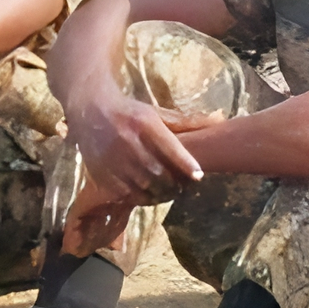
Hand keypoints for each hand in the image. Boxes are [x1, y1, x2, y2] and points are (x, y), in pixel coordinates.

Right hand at [69, 88, 219, 212]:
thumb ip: (186, 122)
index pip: (169, 147)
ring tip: (169, 193)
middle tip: (184, 187)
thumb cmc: (130, 112)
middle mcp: (128, 141)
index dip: (185, 164)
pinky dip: (140, 198)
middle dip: (174, 184)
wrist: (90, 110)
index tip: (198, 176)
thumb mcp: (157, 113)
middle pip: (157, 172)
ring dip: (159, 194)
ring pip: (141, 185)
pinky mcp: (101, 172)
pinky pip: (124, 193)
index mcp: (145, 123)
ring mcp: (112, 159)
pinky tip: (148, 195)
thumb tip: (218, 123)